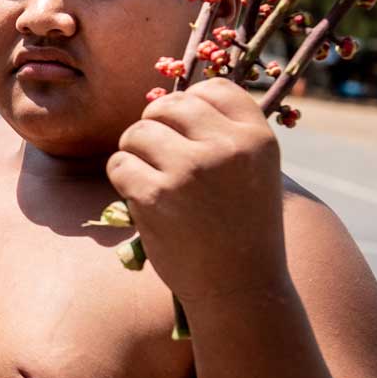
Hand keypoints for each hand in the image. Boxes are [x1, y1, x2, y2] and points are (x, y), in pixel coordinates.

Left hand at [106, 80, 287, 303]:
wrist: (239, 289)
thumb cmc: (242, 229)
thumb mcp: (254, 173)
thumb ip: (225, 135)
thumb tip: (173, 102)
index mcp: (257, 137)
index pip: (214, 89)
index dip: (190, 102)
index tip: (183, 126)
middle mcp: (226, 147)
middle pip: (169, 105)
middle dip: (154, 124)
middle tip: (155, 151)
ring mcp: (190, 169)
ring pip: (137, 132)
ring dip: (133, 152)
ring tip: (148, 177)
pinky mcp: (156, 194)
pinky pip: (119, 164)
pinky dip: (122, 180)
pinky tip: (141, 199)